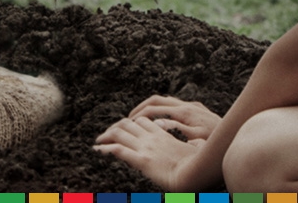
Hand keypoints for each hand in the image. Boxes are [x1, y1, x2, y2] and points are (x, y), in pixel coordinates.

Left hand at [95, 112, 213, 190]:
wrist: (196, 174)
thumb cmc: (200, 165)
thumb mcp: (197, 150)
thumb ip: (193, 144)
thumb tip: (196, 143)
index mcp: (163, 135)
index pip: (143, 122)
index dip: (132, 123)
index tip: (125, 129)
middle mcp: (152, 138)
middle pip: (127, 124)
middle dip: (115, 128)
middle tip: (106, 135)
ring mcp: (146, 148)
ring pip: (119, 133)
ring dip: (106, 136)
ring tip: (98, 141)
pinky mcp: (142, 160)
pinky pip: (119, 150)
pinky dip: (105, 148)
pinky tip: (98, 149)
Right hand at [129, 94, 221, 140]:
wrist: (237, 134)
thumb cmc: (217, 141)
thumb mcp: (196, 137)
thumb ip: (176, 129)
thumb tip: (157, 123)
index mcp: (184, 112)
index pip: (154, 108)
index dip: (139, 114)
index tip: (129, 122)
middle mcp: (187, 105)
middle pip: (157, 100)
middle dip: (142, 107)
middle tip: (131, 118)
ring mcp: (192, 106)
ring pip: (166, 101)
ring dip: (153, 108)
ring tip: (143, 119)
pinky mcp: (198, 109)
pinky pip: (175, 105)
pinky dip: (164, 109)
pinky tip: (163, 120)